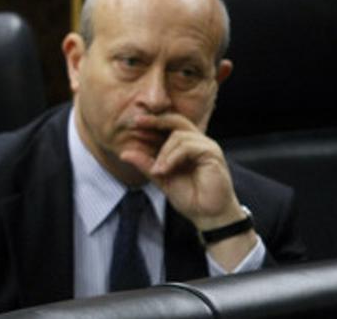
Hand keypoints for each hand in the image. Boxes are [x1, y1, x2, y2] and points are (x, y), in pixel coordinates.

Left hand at [121, 113, 256, 267]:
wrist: (207, 215)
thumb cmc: (189, 197)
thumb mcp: (161, 178)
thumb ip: (145, 164)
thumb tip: (124, 153)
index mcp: (184, 146)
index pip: (168, 126)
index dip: (151, 122)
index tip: (132, 123)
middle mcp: (196, 142)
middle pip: (175, 120)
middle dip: (154, 120)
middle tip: (136, 123)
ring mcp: (206, 147)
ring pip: (178, 136)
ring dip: (163, 152)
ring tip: (156, 170)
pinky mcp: (212, 154)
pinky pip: (188, 146)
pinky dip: (173, 157)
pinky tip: (164, 169)